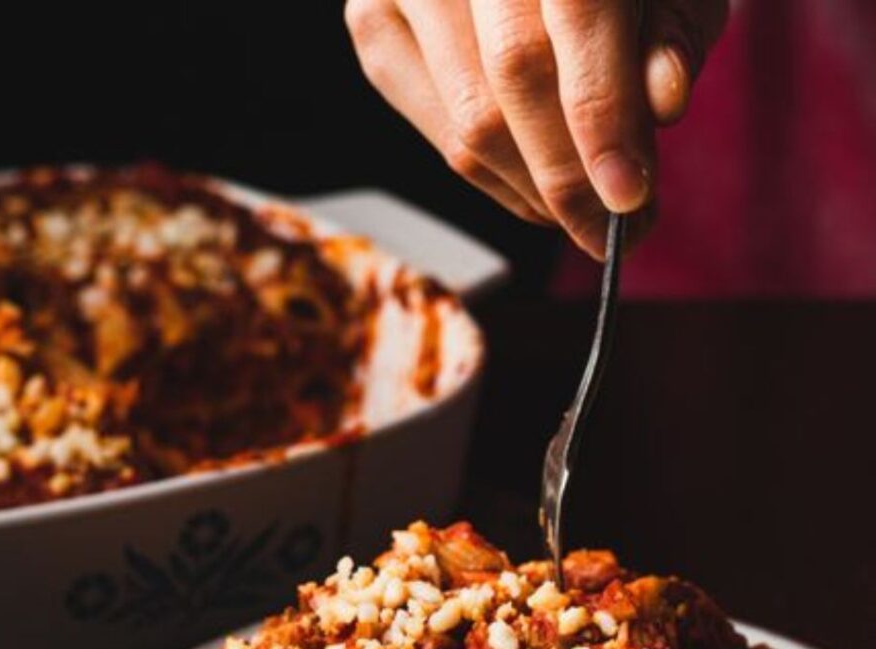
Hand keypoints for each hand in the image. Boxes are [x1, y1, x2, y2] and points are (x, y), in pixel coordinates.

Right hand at [345, 0, 727, 257]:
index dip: (606, 114)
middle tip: (613, 227)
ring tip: (582, 213)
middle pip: (515, 74)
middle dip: (569, 174)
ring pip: (472, 122)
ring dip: (535, 190)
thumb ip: (674, 25)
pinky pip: (440, 135)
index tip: (630, 197)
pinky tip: (535, 189)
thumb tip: (664, 100)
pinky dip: (496, 179)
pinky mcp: (374, 22)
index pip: (580, 11)